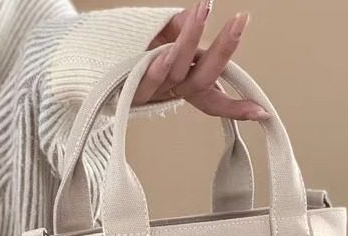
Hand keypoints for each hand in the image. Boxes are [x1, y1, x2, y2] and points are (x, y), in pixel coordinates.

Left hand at [136, 1, 269, 120]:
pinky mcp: (130, 90)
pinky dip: (158, 65)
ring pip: (177, 71)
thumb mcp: (161, 33)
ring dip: (190, 40)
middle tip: (240, 22)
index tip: (262, 113)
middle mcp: (171, 91)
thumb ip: (181, 26)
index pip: (214, 98)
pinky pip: (147, 80)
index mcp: (183, 82)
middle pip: (203, 79)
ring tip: (202, 11)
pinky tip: (166, 51)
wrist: (85, 62)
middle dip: (223, 50)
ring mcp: (153, 92)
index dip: (237, 107)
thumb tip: (200, 11)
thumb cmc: (127, 49)